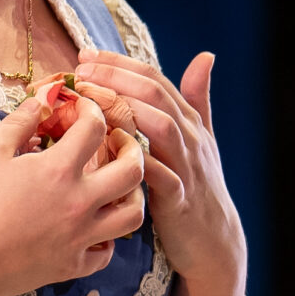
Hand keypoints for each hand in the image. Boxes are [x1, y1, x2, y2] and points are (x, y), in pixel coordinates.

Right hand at [0, 88, 146, 295]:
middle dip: (134, 148)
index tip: (84, 109)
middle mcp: (80, 202)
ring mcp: (81, 237)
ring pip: (132, 216)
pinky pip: (106, 254)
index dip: (92, 110)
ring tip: (122, 186)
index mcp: (59, 170)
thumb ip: (19, 122)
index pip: (94, 128)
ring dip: (134, 196)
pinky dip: (107, 241)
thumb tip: (40, 101)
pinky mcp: (73, 265)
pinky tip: (96, 231)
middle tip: (122, 142)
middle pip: (132, 171)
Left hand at [71, 51, 246, 295]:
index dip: (119, 63)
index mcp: (189, 120)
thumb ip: (197, 97)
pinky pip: (160, 175)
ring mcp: (186, 166)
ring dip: (125, 110)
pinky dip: (138, 161)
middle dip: (116, 78)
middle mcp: (189, 137)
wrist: (214, 240)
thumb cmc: (199, 186)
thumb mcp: (201, 138)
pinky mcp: (179, 198)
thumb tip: (205, 56)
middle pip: (155, 94)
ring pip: (161, 126)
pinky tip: (110, 151)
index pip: (154, 78)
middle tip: (80, 72)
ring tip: (90, 102)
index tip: (84, 55)